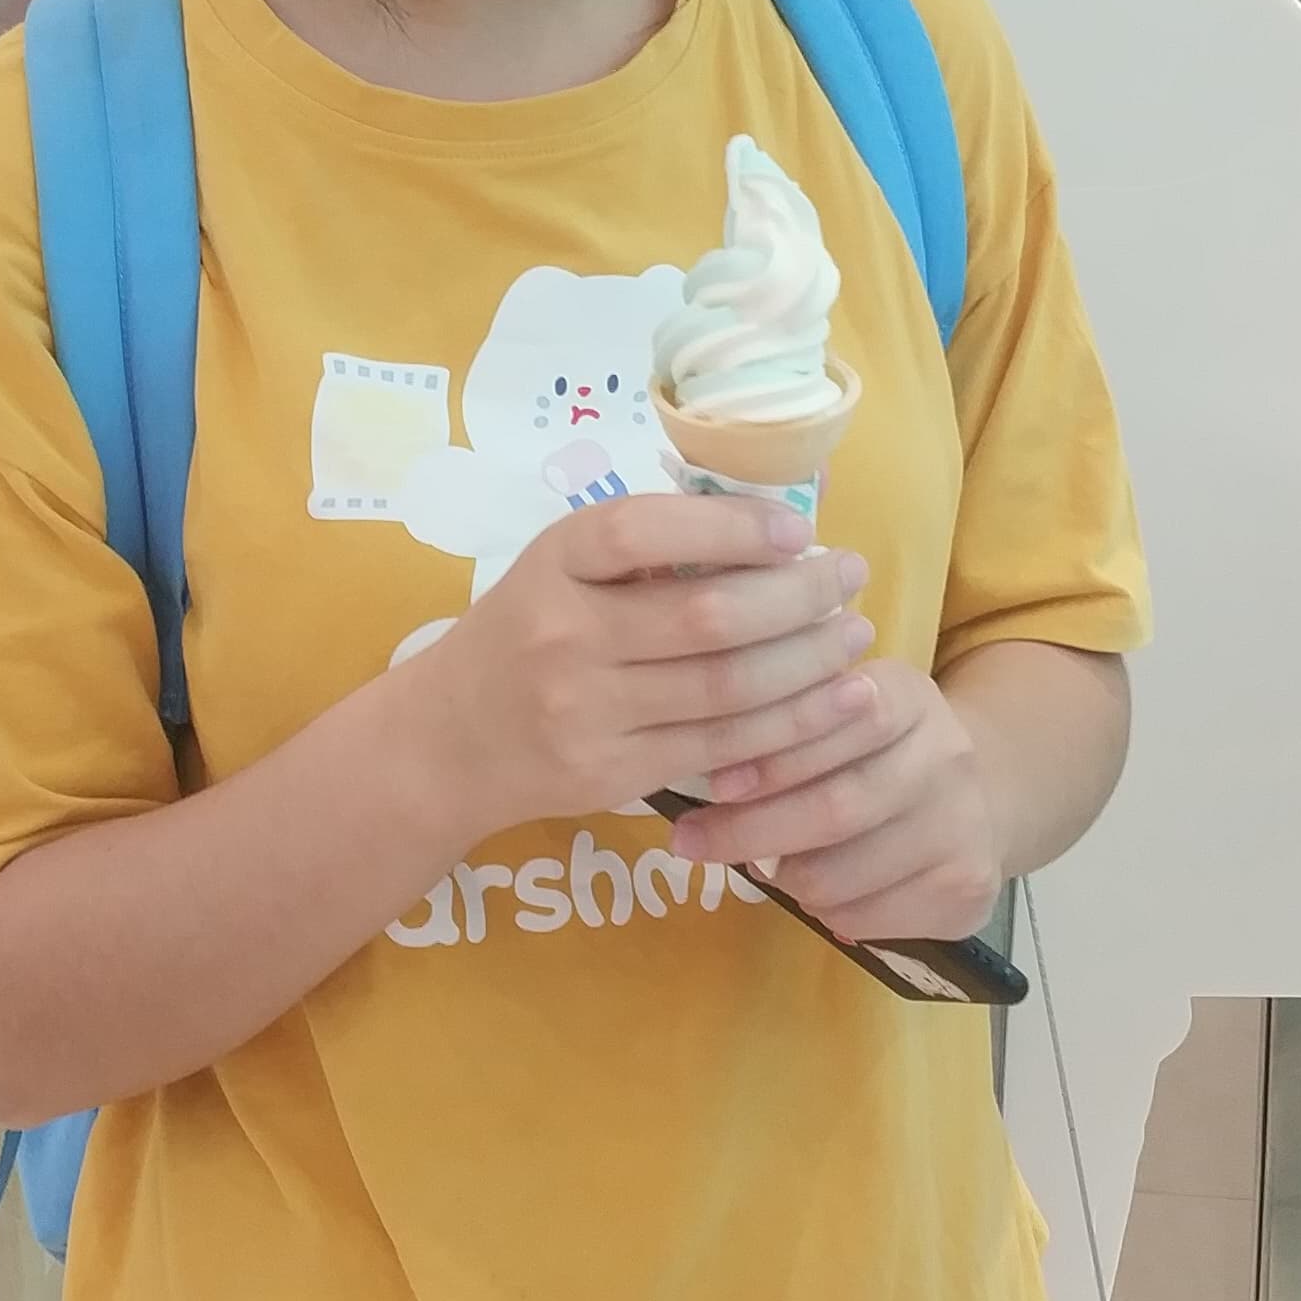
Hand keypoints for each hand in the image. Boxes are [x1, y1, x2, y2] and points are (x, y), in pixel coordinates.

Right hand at [401, 494, 876, 836]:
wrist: (446, 742)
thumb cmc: (525, 635)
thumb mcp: (560, 571)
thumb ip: (645, 550)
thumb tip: (773, 525)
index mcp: (553, 564)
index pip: (644, 531)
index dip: (729, 527)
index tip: (795, 529)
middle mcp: (563, 636)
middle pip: (706, 617)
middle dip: (798, 596)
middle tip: (850, 576)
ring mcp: (586, 713)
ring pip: (726, 690)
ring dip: (808, 662)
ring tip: (854, 636)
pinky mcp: (609, 775)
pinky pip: (719, 750)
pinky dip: (786, 726)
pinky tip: (830, 702)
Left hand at [673, 656, 1000, 942]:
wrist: (983, 794)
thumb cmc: (876, 749)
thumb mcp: (839, 709)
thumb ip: (785, 722)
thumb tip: (710, 767)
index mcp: (908, 696)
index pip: (836, 722)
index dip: (769, 761)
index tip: (713, 786)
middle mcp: (948, 757)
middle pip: (836, 808)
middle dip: (751, 832)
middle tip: (692, 843)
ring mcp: (965, 828)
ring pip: (839, 877)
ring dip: (785, 879)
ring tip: (770, 864)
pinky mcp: (967, 890)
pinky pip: (862, 919)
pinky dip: (824, 913)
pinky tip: (825, 889)